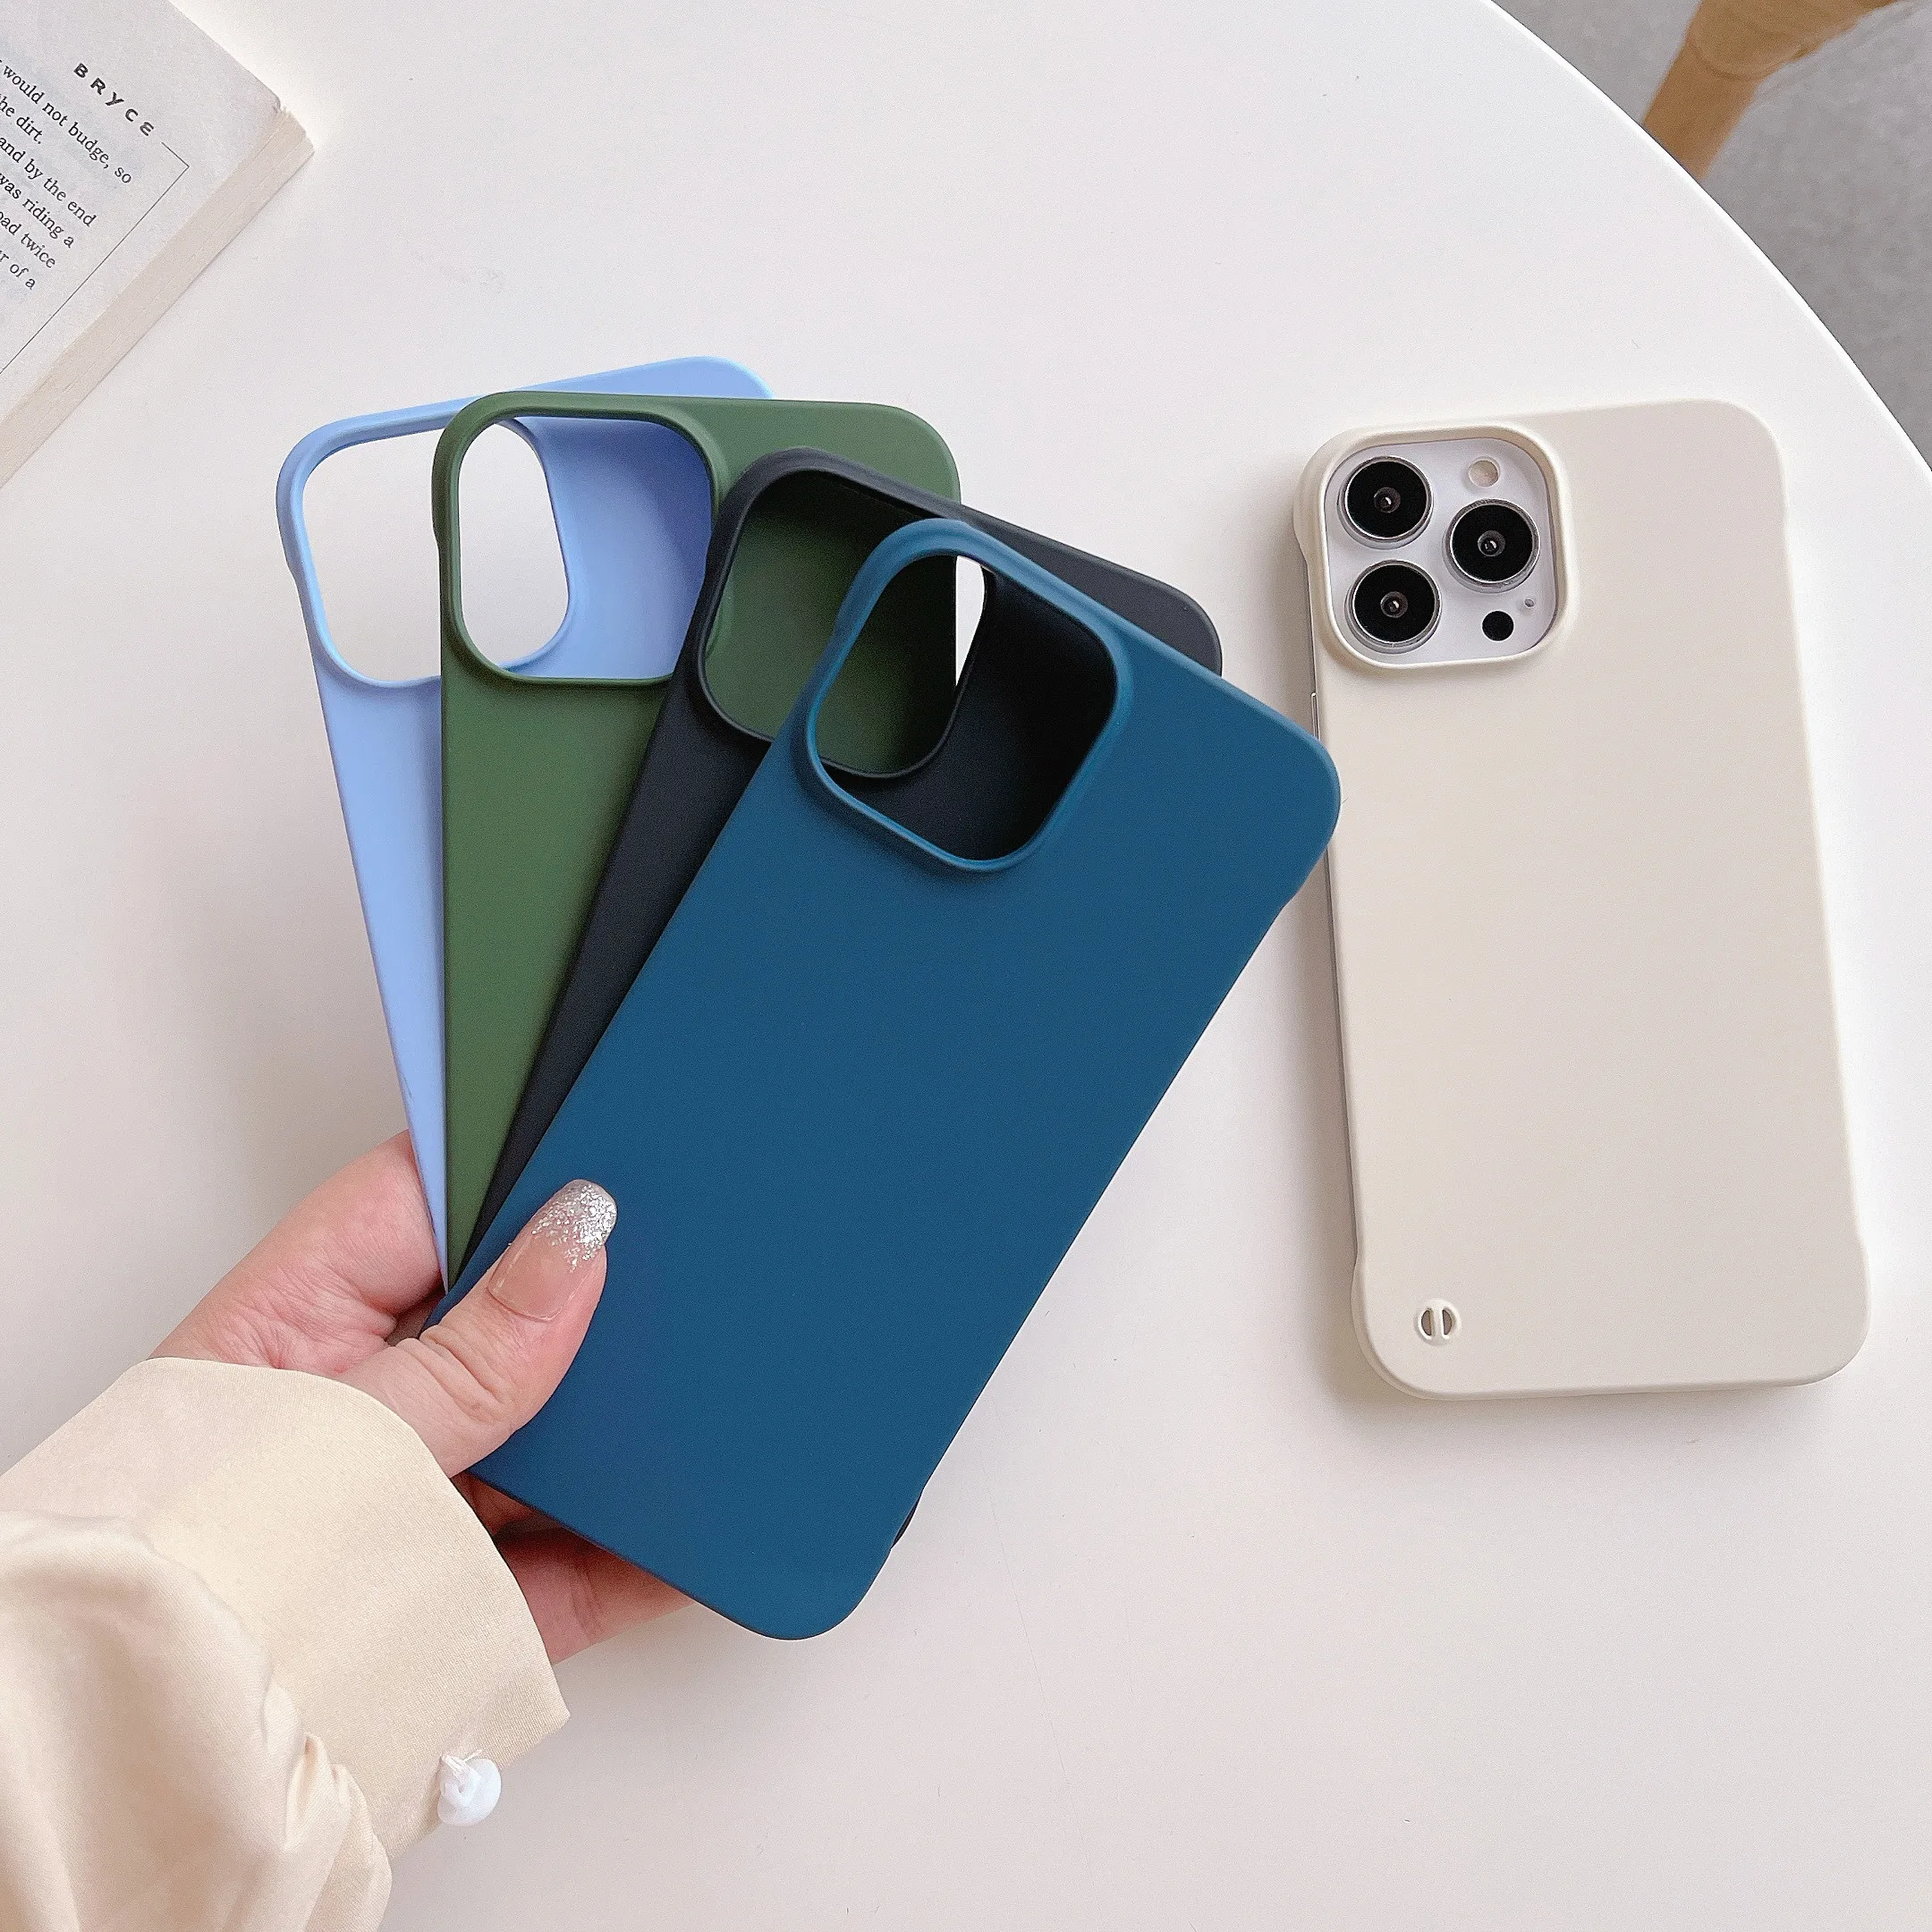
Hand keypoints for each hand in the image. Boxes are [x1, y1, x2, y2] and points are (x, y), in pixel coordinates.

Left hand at [154, 1134, 681, 1660]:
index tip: (608, 1147)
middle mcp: (366, 1405)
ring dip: (627, 1434)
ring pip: (552, 1442)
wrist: (150, 1765)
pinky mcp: (468, 1602)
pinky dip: (642, 1550)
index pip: (421, 1200)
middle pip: (505, 1321)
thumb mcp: (346, 1431)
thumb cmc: (185, 1575)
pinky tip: (700, 1532)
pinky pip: (576, 1560)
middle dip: (595, 1305)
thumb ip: (469, 1353)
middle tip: (683, 1271)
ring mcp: (422, 1504)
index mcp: (303, 1322)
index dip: (514, 1163)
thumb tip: (576, 1241)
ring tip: (709, 1402)